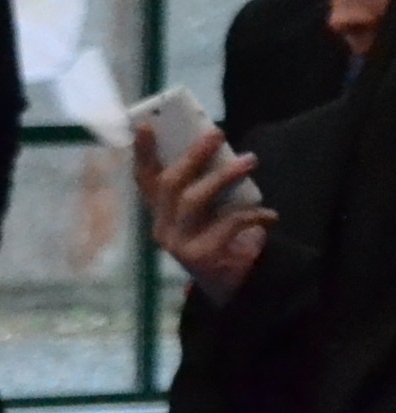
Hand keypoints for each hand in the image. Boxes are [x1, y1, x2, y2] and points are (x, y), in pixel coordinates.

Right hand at [141, 127, 270, 302]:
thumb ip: (206, 190)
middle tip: (216, 133)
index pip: (145, 180)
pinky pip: (226, 224)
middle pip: (169, 185)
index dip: (143, 152)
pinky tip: (269, 214)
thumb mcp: (210, 214)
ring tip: (250, 160)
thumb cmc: (225, 244)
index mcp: (161, 215)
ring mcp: (177, 243)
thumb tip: (220, 152)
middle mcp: (161, 228)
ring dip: (223, 176)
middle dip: (193, 156)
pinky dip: (251, 214)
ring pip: (193, 200)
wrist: (236, 288)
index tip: (147, 124)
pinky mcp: (199, 256)